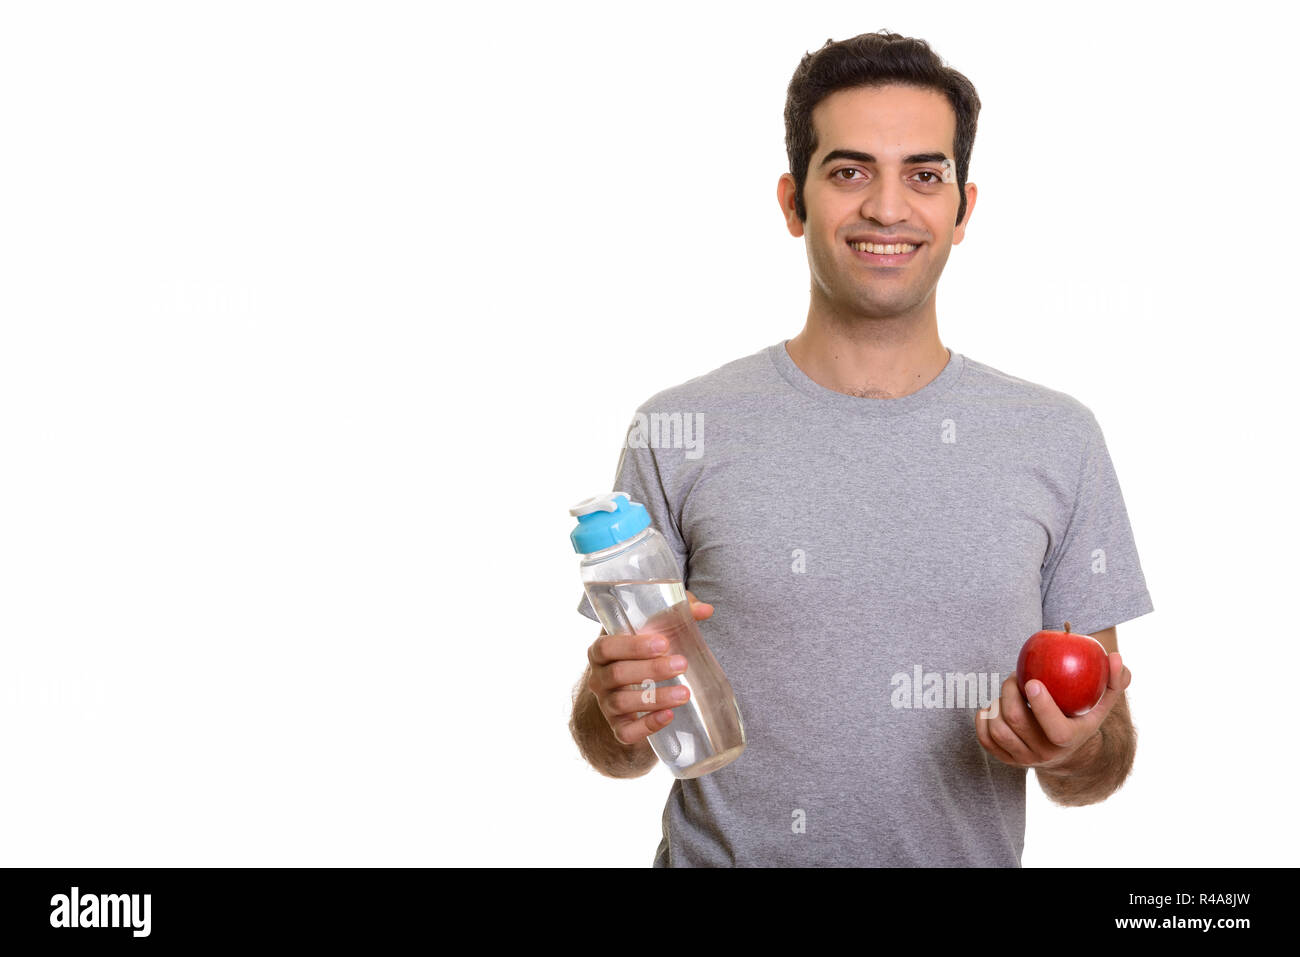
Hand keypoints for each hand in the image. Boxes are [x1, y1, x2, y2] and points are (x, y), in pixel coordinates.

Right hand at [585, 591, 713, 746]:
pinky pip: (626, 732)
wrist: (634, 687)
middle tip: (682, 664)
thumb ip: (678, 614)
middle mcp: (598, 679)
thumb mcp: (656, 630)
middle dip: (651, 670)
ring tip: (684, 693)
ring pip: (623, 703)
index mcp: (600, 651)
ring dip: (655, 698)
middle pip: (617, 675)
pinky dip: (646, 726)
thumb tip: (706, 609)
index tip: (663, 643)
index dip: (633, 646)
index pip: (607, 647)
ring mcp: (606, 705)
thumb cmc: (645, 652)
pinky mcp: (618, 727)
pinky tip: (668, 716)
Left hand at [975, 652, 1131, 769]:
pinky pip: (985, 739)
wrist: (1066, 750)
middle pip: (1017, 722)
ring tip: (1008, 691)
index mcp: (1069, 739)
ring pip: (998, 729)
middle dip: (1010, 692)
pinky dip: (983, 718)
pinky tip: (993, 706)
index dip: (1042, 707)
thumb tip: (1116, 658)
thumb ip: (1114, 680)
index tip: (1032, 681)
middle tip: (1015, 676)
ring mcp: (1024, 759)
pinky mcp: (1006, 759)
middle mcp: (1046, 754)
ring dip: (997, 703)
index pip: (1056, 730)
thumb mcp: (1102, 701)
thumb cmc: (1082, 715)